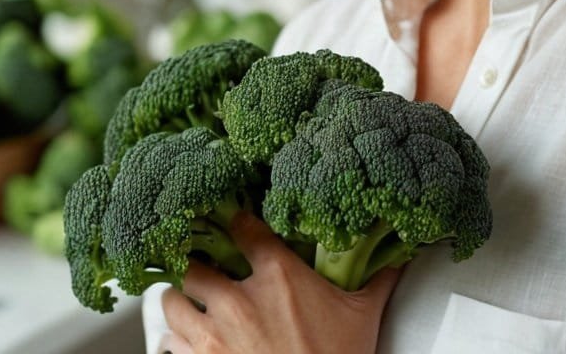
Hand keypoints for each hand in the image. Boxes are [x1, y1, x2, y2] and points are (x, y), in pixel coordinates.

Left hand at [159, 213, 399, 353]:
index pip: (241, 226)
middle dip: (198, 266)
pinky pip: (168, 344)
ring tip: (191, 302)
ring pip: (172, 300)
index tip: (234, 225)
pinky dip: (175, 340)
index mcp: (276, 274)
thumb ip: (376, 278)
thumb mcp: (362, 316)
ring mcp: (212, 335)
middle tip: (206, 269)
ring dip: (181, 300)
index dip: (236, 223)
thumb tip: (397, 254)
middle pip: (195, 264)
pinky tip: (187, 340)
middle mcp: (237, 298)